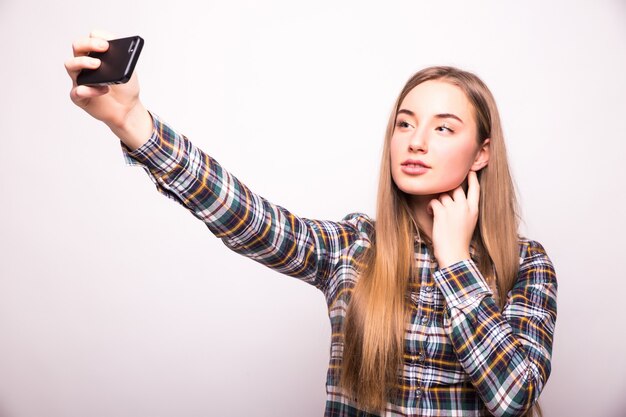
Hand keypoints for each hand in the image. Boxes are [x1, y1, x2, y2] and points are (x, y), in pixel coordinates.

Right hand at [64, 30, 151, 149]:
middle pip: (77, 47)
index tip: (107, 43)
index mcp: (96, 55)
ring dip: (82, 62)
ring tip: (98, 65)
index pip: (90, 39)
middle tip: (103, 48)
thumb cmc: (126, 88)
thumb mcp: (129, 70)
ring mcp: (80, 80)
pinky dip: (88, 90)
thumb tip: (114, 45)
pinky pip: (76, 92)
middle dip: (88, 44)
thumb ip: (123, 57)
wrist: (129, 108)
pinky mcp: (80, 97)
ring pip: (70, 65)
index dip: (96, 38)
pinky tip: (102, 90)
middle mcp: (85, 65)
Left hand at [428, 171, 479, 267]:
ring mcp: (453, 209)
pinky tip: (431, 213)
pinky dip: (430, 207)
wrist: (454, 254)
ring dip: (438, 201)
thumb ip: (466, 211)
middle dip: (448, 188)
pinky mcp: (441, 213)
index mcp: (474, 210)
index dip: (472, 178)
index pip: (475, 189)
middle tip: (442, 190)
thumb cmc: (459, 241)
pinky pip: (434, 201)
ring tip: (436, 211)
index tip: (470, 171)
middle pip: (456, 187)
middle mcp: (465, 207)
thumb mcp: (469, 223)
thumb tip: (457, 201)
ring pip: (443, 195)